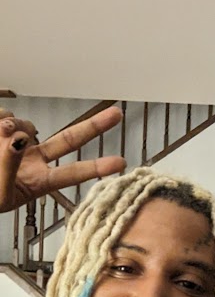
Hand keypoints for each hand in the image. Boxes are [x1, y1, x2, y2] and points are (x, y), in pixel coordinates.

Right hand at [0, 106, 125, 213]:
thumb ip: (8, 162)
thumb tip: (17, 136)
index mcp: (37, 182)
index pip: (72, 173)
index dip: (96, 168)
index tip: (121, 163)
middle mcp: (33, 159)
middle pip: (69, 139)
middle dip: (94, 126)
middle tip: (117, 114)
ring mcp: (18, 142)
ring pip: (27, 124)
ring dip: (14, 127)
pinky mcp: (2, 129)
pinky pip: (6, 116)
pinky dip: (0, 121)